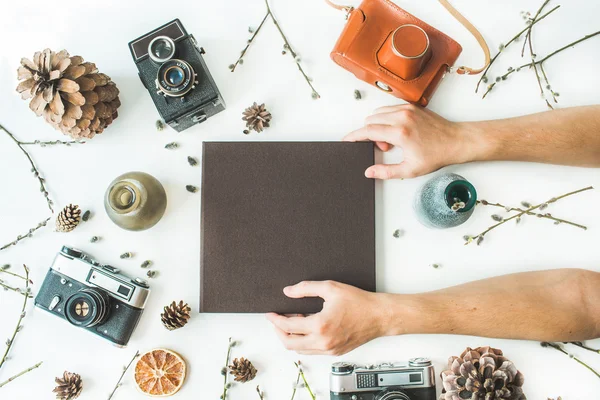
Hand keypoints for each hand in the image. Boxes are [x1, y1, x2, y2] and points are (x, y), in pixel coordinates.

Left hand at [266, 281, 389, 354]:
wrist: (379, 316)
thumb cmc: (359, 302)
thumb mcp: (330, 288)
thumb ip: (305, 289)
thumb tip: (288, 291)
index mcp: (320, 326)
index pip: (288, 326)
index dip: (276, 320)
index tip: (270, 314)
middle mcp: (323, 342)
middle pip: (290, 344)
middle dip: (279, 332)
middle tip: (277, 320)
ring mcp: (329, 350)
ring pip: (300, 350)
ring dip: (292, 338)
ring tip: (292, 323)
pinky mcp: (335, 352)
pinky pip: (312, 351)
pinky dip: (304, 342)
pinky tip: (306, 329)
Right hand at [343, 104, 476, 178]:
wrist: (456, 141)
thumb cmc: (436, 155)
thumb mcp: (410, 169)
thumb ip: (386, 172)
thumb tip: (369, 172)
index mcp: (400, 133)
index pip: (368, 131)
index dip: (354, 136)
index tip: (346, 140)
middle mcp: (402, 117)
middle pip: (371, 121)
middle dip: (371, 135)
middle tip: (385, 148)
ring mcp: (407, 109)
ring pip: (378, 113)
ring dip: (378, 126)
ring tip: (393, 141)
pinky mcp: (411, 106)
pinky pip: (389, 109)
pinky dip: (387, 120)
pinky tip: (397, 132)